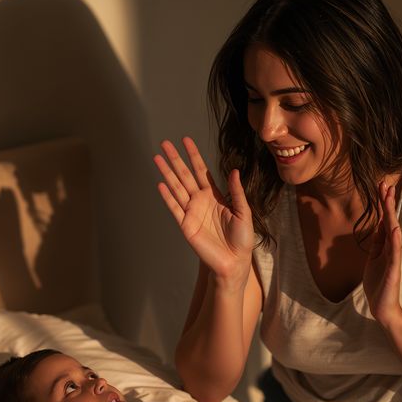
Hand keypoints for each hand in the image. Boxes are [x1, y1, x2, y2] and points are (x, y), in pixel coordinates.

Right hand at [154, 137, 253, 289]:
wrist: (234, 260)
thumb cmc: (242, 238)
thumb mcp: (244, 212)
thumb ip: (237, 192)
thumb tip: (234, 171)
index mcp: (214, 196)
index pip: (201, 171)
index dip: (194, 156)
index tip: (186, 140)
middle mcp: (200, 201)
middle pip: (184, 175)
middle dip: (175, 159)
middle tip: (165, 143)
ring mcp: (191, 212)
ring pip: (176, 188)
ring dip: (167, 173)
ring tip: (157, 158)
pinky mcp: (186, 225)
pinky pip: (175, 208)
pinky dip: (168, 196)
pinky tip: (161, 183)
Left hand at [362, 180, 401, 326]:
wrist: (383, 307)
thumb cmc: (379, 284)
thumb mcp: (374, 258)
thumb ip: (377, 242)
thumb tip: (379, 224)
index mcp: (384, 246)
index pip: (383, 220)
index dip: (382, 204)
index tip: (381, 186)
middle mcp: (391, 248)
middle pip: (389, 221)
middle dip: (387, 203)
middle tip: (385, 183)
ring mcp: (393, 258)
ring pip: (393, 232)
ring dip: (391, 216)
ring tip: (389, 199)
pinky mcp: (393, 270)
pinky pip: (395, 253)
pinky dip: (395, 240)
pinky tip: (394, 229)